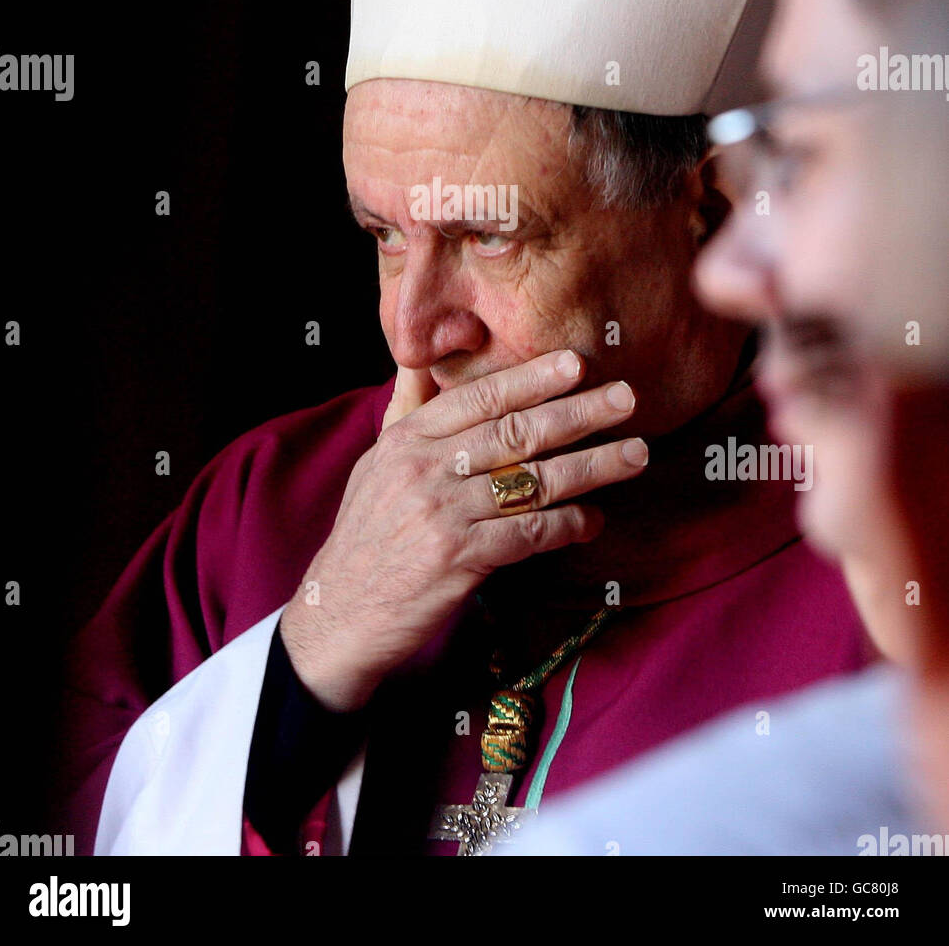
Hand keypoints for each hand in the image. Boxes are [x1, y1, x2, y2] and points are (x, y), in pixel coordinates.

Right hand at [279, 350, 646, 709]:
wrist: (338, 615)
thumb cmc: (365, 536)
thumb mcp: (375, 463)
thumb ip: (406, 411)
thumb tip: (420, 358)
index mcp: (407, 439)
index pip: (479, 397)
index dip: (531, 378)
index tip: (576, 363)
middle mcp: (424, 469)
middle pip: (515, 432)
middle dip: (578, 412)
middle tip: (625, 397)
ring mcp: (442, 514)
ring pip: (532, 481)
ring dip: (592, 467)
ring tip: (635, 454)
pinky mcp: (459, 559)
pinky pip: (528, 534)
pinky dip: (567, 525)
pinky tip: (594, 520)